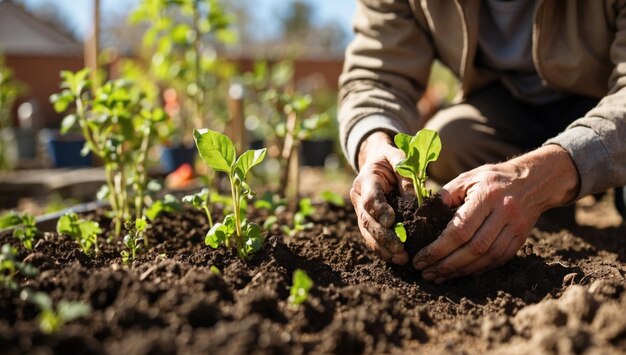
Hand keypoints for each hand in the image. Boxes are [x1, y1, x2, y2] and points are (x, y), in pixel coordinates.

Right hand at [350, 131, 412, 264]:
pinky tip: (396, 259)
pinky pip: (371, 238)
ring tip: (401, 258)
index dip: (379, 210)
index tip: (391, 222)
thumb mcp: (399, 158)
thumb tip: (415, 202)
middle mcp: (358, 198)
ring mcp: (361, 211)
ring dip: (383, 248)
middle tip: (399, 248)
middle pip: (367, 220)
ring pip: (367, 233)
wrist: (377, 162)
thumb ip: (406, 176)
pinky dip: (383, 250)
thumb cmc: (391, 159)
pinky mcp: (367, 221)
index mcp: (365, 180)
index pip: (370, 198)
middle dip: (383, 236)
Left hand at [412, 145, 579, 282]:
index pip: (460, 229)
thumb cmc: (492, 178)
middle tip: (426, 273)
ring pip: (487, 258)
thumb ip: (446, 196)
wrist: (535, 180)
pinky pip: (499, 260)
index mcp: (487, 195)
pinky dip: (479, 270)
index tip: (420, 259)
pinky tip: (461, 274)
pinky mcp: (522, 239)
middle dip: (446, 265)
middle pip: (473, 248)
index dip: (438, 248)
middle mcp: (504, 213)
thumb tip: (422, 216)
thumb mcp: (467, 178)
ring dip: (461, 271)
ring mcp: (516, 228)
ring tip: (438, 277)